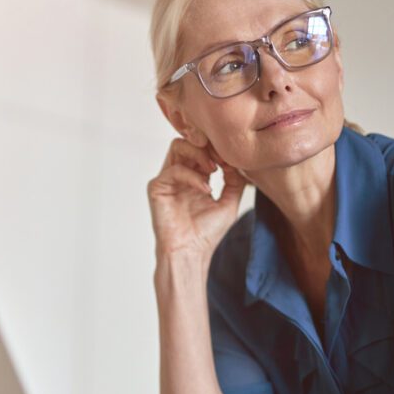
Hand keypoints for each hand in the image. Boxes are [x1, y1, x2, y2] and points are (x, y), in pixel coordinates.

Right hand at [146, 138, 246, 261]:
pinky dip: (193, 176)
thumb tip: (236, 160)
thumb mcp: (230, 202)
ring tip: (214, 168)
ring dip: (198, 153)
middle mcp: (179, 175)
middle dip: (208, 146)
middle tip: (223, 158)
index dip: (217, 148)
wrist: (190, 252)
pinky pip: (174, 170)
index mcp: (195, 177)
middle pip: (189, 141)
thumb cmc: (206, 233)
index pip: (203, 149)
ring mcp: (167, 180)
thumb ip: (235, 180)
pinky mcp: (157, 187)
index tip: (233, 157)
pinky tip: (205, 189)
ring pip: (178, 146)